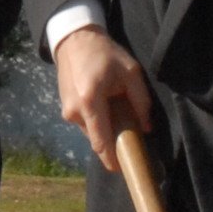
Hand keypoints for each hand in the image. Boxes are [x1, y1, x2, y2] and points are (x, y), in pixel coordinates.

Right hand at [54, 25, 151, 167]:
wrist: (75, 40)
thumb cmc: (105, 54)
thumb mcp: (130, 72)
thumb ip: (141, 101)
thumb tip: (146, 128)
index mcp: (90, 102)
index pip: (101, 141)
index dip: (112, 159)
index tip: (124, 171)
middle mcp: (74, 111)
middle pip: (97, 139)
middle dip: (113, 143)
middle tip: (131, 135)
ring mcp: (67, 112)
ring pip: (91, 132)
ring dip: (105, 129)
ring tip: (118, 114)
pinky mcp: (65, 110)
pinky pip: (85, 123)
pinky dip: (98, 121)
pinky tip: (106, 107)